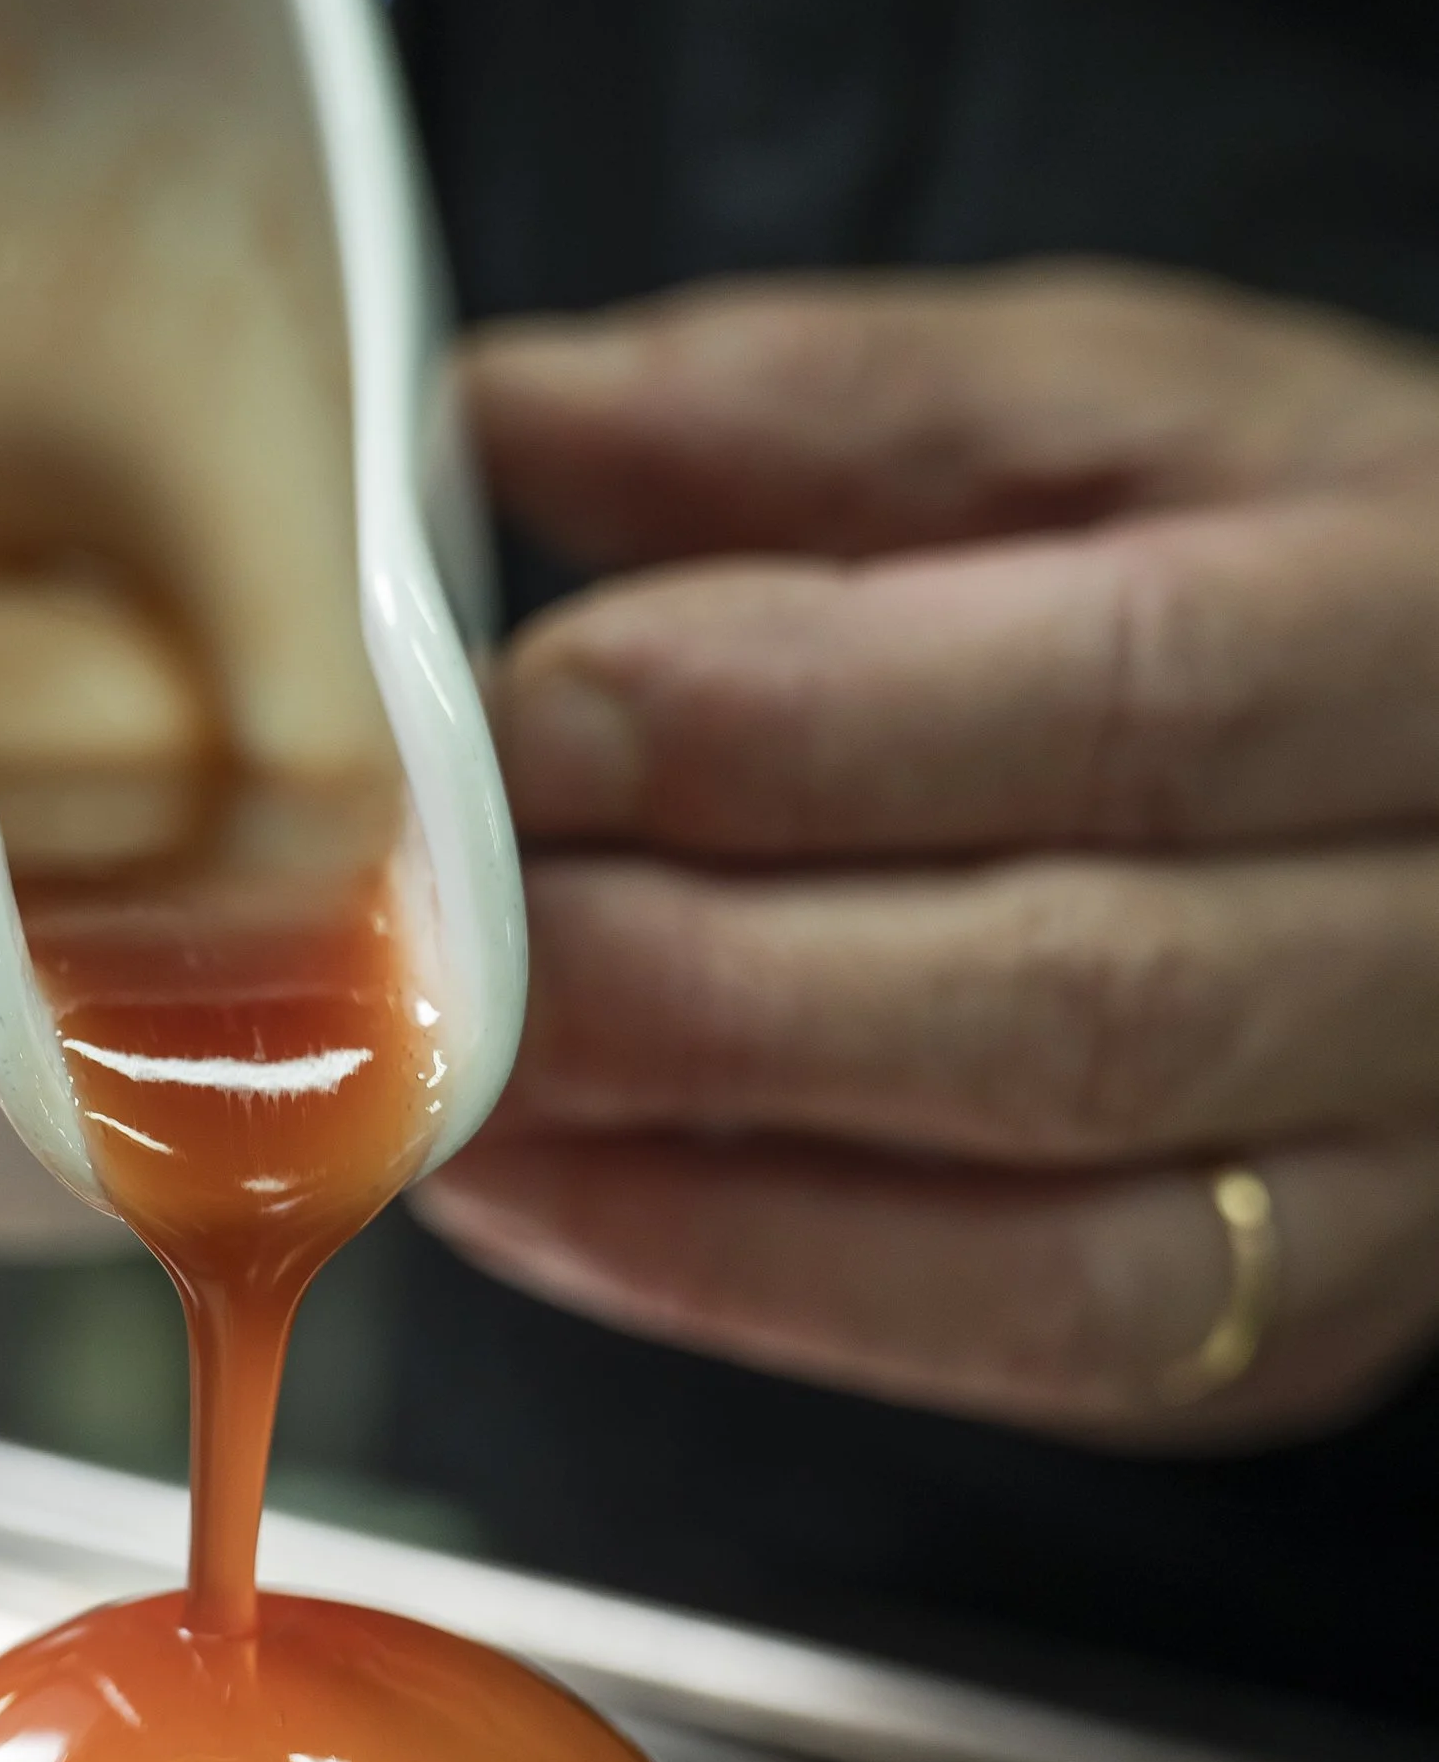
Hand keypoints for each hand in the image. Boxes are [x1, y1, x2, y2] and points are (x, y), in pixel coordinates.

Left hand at [422, 266, 1438, 1446]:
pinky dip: (749, 1288)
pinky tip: (551, 1197)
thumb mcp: (1095, 404)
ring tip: (449, 1088)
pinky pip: (1023, 1357)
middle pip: (1077, 1003)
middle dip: (693, 983)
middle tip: (423, 943)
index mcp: (1423, 629)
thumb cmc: (1273, 555)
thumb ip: (813, 407)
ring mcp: (1397, 1165)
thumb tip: (492, 419)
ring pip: (1056, 1245)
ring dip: (695, 1179)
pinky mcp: (1304, 1320)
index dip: (784, 729)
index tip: (514, 724)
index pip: (1122, 700)